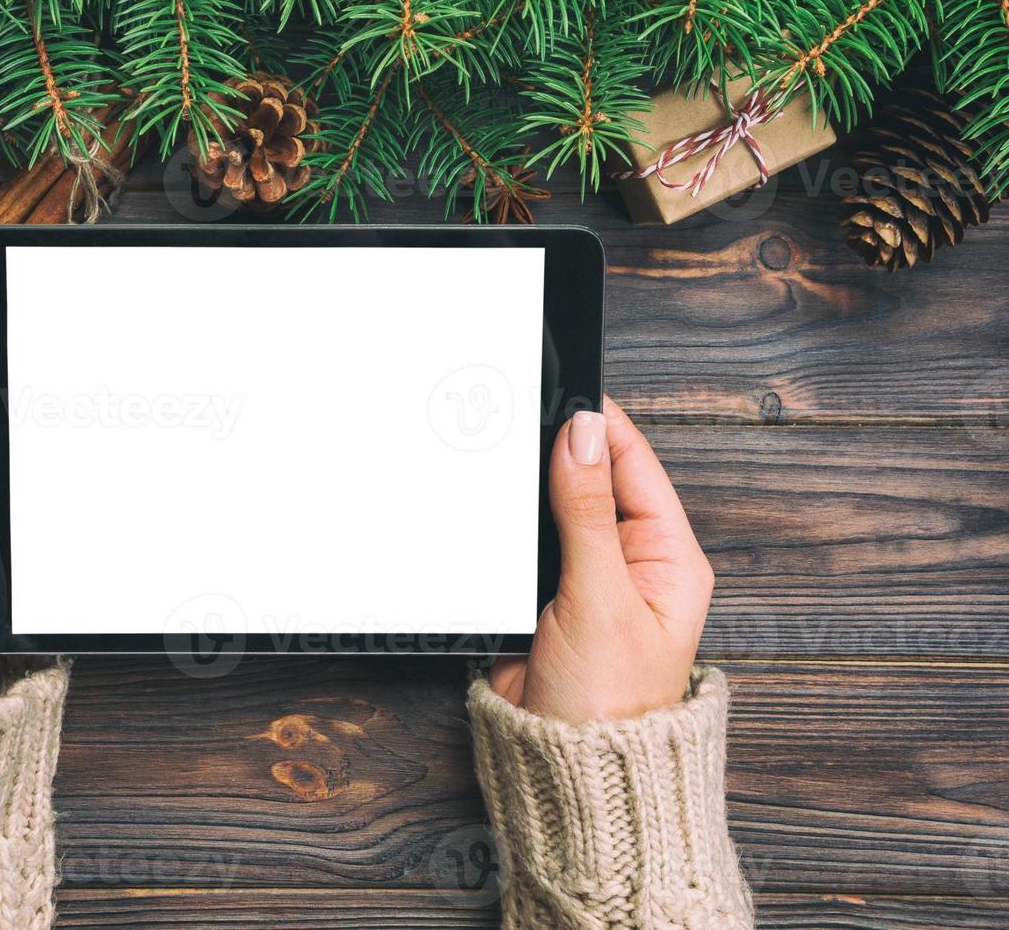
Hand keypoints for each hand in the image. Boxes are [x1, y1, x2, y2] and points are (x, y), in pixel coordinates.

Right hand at [491, 397, 713, 721]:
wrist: (565, 770)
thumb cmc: (609, 705)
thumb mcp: (600, 598)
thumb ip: (586, 512)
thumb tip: (581, 433)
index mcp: (669, 557)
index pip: (635, 464)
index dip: (600, 424)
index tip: (562, 389)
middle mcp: (631, 562)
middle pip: (592, 480)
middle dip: (558, 452)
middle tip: (519, 419)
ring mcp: (585, 579)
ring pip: (554, 508)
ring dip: (531, 491)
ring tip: (503, 463)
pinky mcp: (544, 597)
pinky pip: (525, 542)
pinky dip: (509, 525)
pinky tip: (491, 512)